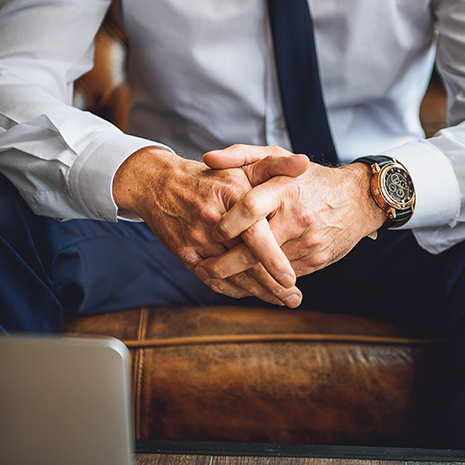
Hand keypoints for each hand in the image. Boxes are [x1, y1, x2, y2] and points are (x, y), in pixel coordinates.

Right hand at [112, 146, 306, 305]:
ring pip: (231, 275)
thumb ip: (277, 165)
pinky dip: (235, 289)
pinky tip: (255, 294)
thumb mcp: (244, 165)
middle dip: (272, 285)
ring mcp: (196, 239)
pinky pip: (213, 279)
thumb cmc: (213, 176)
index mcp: (231, 196)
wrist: (160, 183)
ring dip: (258, 292)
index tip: (292, 278)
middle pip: (244, 262)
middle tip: (295, 298)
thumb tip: (304, 163)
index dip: (273, 259)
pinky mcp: (185, 254)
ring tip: (283, 300)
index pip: (254, 235)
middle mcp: (212, 220)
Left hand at [194, 144, 386, 286]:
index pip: (251, 208)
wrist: (359, 201)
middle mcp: (298, 217)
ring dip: (241, 278)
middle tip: (202, 268)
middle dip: (225, 264)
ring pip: (268, 269)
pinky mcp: (316, 260)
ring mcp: (308, 242)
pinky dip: (262, 282)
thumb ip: (242, 155)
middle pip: (255, 248)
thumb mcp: (280, 157)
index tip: (211, 233)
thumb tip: (208, 159)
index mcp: (286, 189)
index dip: (228, 224)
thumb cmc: (310, 179)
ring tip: (216, 279)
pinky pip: (283, 277)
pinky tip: (244, 283)